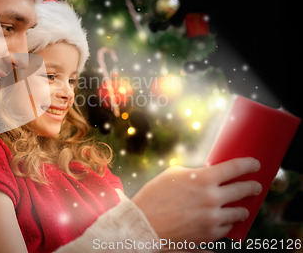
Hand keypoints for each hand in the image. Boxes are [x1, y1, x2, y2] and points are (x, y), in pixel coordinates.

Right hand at [131, 157, 261, 242]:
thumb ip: (194, 173)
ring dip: (242, 208)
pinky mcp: (210, 235)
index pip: (235, 168)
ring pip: (239, 212)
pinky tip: (224, 221)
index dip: (249, 164)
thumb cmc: (154, 196)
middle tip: (255, 186)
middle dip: (252, 186)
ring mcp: (212, 218)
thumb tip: (208, 173)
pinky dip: (226, 224)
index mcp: (203, 179)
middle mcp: (212, 199)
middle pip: (243, 190)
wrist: (144, 225)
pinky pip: (226, 228)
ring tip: (242, 208)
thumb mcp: (173, 175)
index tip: (255, 164)